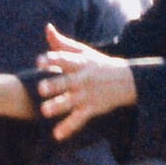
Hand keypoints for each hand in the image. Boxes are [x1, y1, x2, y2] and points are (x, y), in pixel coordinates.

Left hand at [36, 24, 136, 139]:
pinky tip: (57, 136)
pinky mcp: (91, 109)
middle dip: (54, 85)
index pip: (64, 60)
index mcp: (80, 63)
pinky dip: (68, 128)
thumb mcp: (83, 51)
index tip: (39, 61)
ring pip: (70, 102)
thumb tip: (47, 28)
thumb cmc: (98, 64)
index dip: (52, 59)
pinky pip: (78, 119)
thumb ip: (62, 43)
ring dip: (58, 106)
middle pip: (66, 81)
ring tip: (44, 111)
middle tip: (41, 88)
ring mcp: (87, 95)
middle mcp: (83, 79)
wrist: (126, 81)